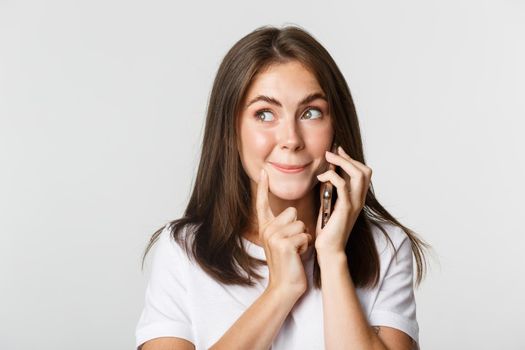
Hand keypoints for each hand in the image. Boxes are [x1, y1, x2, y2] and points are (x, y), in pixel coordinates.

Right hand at [256, 168, 312, 298]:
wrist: (284, 287)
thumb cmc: (289, 263)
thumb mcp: (282, 242)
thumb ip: (285, 227)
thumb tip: (294, 213)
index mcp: (266, 228)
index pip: (262, 203)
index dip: (263, 187)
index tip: (263, 171)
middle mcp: (266, 230)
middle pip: (292, 212)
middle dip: (299, 227)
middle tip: (294, 244)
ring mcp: (274, 236)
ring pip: (300, 223)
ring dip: (304, 237)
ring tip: (296, 251)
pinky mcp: (284, 244)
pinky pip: (304, 234)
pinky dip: (306, 245)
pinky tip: (298, 256)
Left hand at [314, 146, 371, 254]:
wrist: (329, 250)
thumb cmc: (327, 230)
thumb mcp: (328, 206)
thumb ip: (329, 192)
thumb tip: (324, 176)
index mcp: (357, 199)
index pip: (362, 174)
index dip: (351, 160)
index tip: (338, 151)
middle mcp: (359, 200)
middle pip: (364, 171)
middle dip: (348, 158)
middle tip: (332, 152)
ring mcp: (354, 204)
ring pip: (358, 174)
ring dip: (342, 162)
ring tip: (328, 157)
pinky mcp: (345, 208)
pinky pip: (343, 186)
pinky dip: (332, 176)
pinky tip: (321, 177)